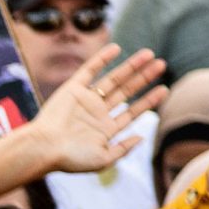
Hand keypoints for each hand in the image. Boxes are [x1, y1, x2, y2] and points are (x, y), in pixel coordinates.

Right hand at [21, 46, 168, 173]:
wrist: (44, 148)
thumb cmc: (70, 159)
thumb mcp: (103, 160)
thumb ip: (123, 149)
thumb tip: (141, 137)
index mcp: (105, 129)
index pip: (132, 111)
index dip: (148, 101)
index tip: (164, 89)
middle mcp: (97, 112)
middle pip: (126, 91)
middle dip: (144, 78)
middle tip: (162, 64)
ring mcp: (86, 99)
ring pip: (113, 79)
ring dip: (131, 66)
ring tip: (149, 54)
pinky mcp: (72, 89)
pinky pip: (89, 70)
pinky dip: (102, 59)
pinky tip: (117, 48)